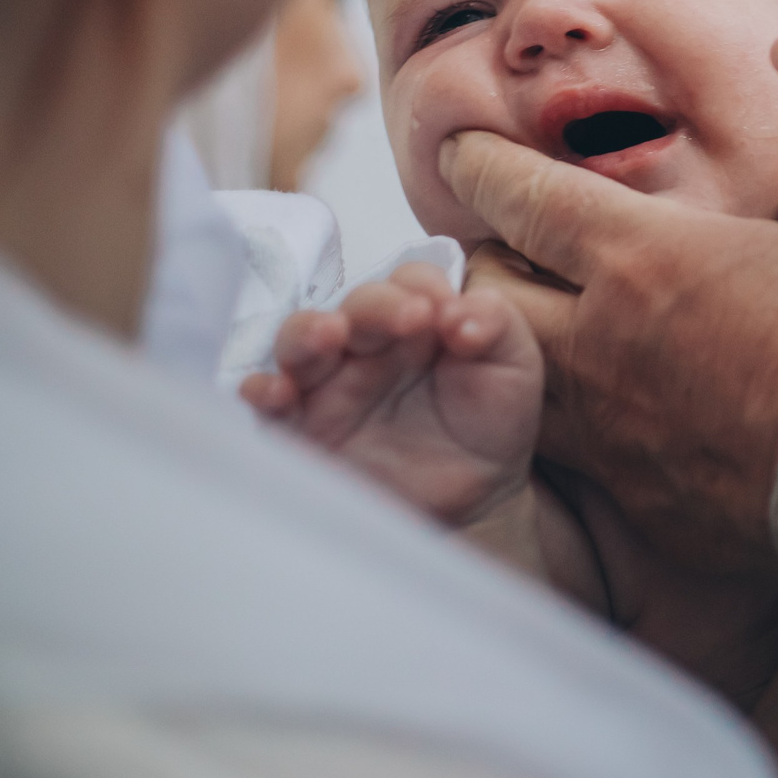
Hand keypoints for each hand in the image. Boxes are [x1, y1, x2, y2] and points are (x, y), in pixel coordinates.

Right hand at [241, 263, 539, 526]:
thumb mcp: (515, 367)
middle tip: (409, 320)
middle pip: (356, 304)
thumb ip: (497, 325)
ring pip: (300, 340)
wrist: (474, 498)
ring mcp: (330, 384)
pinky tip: (275, 393)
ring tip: (330, 336)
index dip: (422, 286)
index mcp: (418, 320)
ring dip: (309, 332)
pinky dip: (262, 391)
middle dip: (378, 305)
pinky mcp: (303, 430)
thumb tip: (461, 312)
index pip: (409, 280)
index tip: (443, 311)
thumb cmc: (491, 422)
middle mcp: (369, 344)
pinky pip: (266, 405)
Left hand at [440, 130, 777, 572]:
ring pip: (518, 383)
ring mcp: (612, 431)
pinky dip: (593, 428)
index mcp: (649, 256)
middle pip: (489, 293)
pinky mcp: (638, 500)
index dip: (483, 167)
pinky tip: (636, 421)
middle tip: (512, 252)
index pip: (527, 197)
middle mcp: (604, 342)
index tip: (461, 153)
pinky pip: (584, 457)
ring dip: (525, 351)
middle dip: (486, 263)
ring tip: (559, 337)